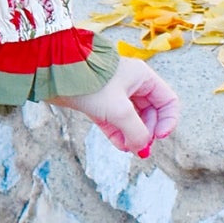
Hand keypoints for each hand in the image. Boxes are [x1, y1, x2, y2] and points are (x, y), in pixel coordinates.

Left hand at [50, 56, 179, 157]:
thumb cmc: (90, 82)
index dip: (168, 121)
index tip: (159, 137)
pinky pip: (115, 122)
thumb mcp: (119, 110)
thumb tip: (141, 148)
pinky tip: (120, 145)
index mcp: (142, 77)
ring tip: (128, 148)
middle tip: (140, 148)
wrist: (55, 74)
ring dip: (132, 135)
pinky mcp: (99, 102)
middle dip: (147, 132)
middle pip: (150, 113)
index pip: (168, 101)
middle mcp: (131, 84)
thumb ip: (136, 131)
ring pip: (132, 119)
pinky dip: (118, 134)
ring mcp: (115, 93)